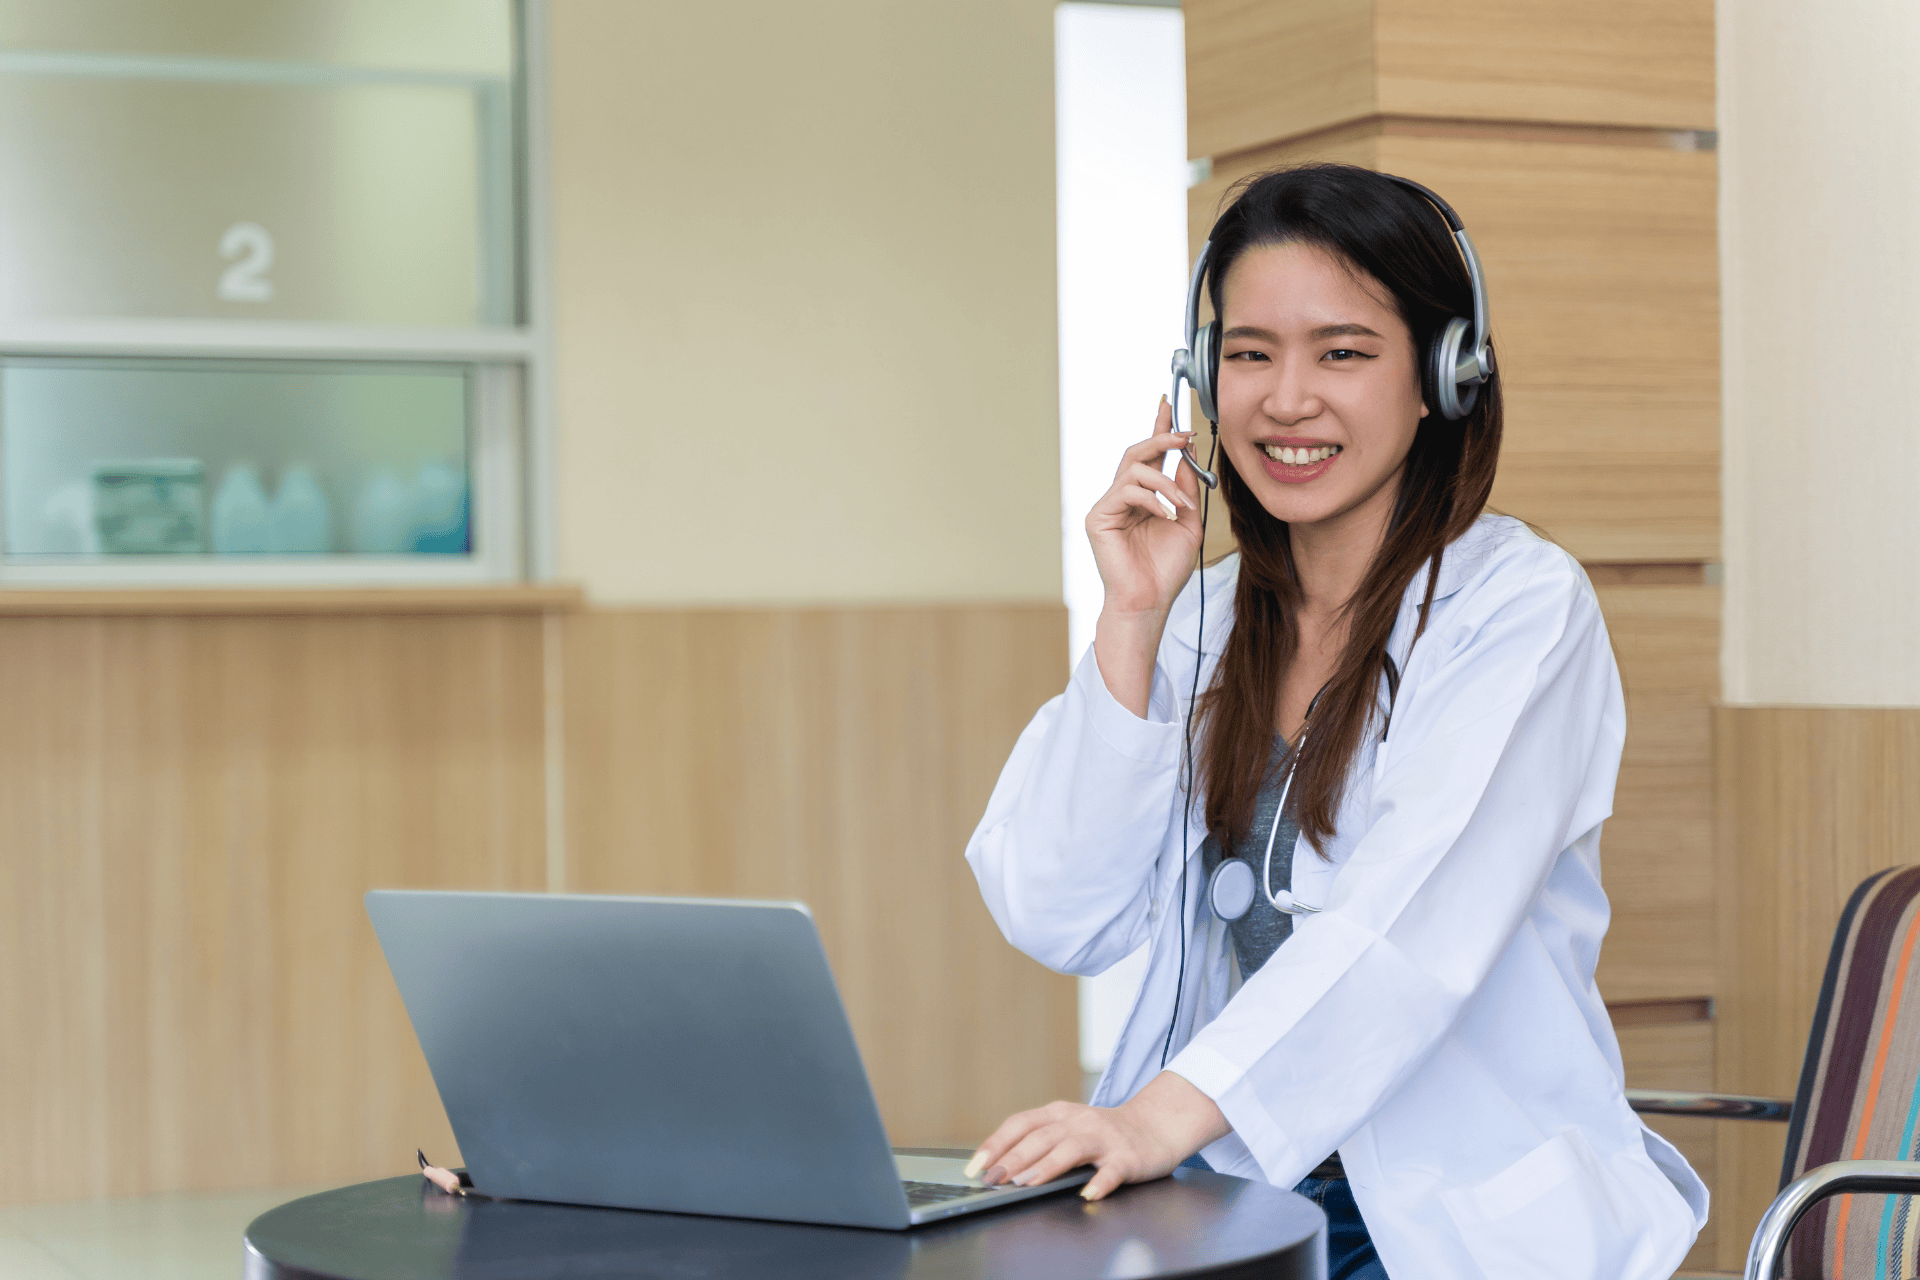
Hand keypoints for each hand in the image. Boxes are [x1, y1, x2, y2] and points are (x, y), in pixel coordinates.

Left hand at [961, 1071, 1229, 1201]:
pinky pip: (1112, 1171)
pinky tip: (1088, 1194)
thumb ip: (1039, 1141)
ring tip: (1028, 1182)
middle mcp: (1079, 1121)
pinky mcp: (1126, 1157)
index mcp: (1059, 1113)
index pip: (1021, 1123)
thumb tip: (999, 1166)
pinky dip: (1100, 1182)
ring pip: (1071, 1148)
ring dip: (1047, 1165)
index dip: (996, 1143)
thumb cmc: (1103, 1134)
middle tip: (996, 1178)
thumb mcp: (1068, 1128)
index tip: (976, 1166)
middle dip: (1015, 1158)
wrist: (1155, 1127)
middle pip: (1042, 1136)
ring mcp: (1104, 1138)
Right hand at [1086, 399, 1205, 715]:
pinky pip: (1127, 491)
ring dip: (1164, 481)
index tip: (1169, 403)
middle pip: (1136, 452)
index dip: (1159, 428)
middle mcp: (1122, 497)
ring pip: (1133, 469)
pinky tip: (1167, 515)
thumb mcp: (1188, 521)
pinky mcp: (1099, 517)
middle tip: (1184, 436)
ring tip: (1181, 505)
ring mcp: (1108, 506)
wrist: (1150, 601)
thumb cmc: (1166, 568)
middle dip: (1161, 438)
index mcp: (1143, 497)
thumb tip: (1186, 455)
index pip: (1150, 455)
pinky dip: (1152, 499)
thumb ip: (1185, 489)